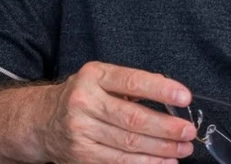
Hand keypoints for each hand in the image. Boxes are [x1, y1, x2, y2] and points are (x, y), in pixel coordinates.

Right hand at [39, 61, 197, 163]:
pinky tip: (163, 162)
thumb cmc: (83, 95)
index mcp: (94, 76)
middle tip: (188, 131)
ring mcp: (81, 131)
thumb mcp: (101, 78)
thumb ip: (131, 84)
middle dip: (166, 127)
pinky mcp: (81, 156)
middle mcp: (85, 102)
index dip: (161, 90)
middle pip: (133, 118)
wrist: (41, 120)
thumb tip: (170, 96)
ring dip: (161, 149)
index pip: (132, 81)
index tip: (185, 97)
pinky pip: (118, 162)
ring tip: (183, 149)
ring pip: (128, 144)